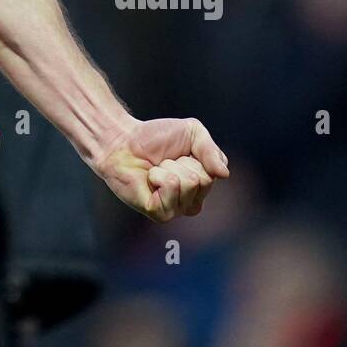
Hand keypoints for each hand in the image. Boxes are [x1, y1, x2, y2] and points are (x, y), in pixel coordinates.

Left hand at [92, 116, 229, 221]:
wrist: (122, 140)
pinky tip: (149, 178)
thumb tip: (224, 174)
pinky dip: (159, 175)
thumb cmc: (155, 138)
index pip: (215, 173)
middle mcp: (192, 202)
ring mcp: (176, 210)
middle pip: (203, 180)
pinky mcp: (159, 213)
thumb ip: (212, 150)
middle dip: (182, 161)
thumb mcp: (192, 133)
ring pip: (189, 183)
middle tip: (164, 161)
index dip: (196, 155)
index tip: (179, 152)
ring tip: (155, 169)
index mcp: (202, 186)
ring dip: (169, 167)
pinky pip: (171, 187)